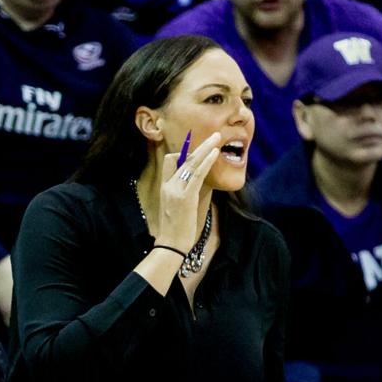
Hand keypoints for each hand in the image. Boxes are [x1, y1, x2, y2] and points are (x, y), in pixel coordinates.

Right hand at [156, 131, 222, 249]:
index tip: (198, 151)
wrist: (170, 245)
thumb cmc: (175, 230)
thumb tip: (194, 186)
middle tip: (213, 135)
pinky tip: (215, 153)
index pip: (170, 161)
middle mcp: (168, 185)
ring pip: (191, 162)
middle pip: (181, 157)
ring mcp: (176, 190)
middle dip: (198, 145)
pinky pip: (197, 174)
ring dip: (205, 147)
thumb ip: (181, 194)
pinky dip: (207, 161)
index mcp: (164, 187)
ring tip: (217, 137)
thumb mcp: (174, 208)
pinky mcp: (186, 197)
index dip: (184, 153)